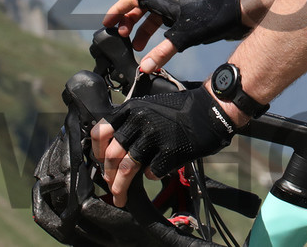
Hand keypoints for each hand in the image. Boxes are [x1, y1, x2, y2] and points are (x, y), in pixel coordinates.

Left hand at [93, 88, 236, 206]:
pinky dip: (152, 176)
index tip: (100, 163)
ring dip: (121, 187)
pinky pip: (152, 172)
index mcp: (131, 109)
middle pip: (112, 155)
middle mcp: (139, 120)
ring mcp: (154, 135)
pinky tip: (157, 173)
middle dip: (109, 176)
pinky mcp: (170, 150)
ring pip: (127, 168)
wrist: (210, 109)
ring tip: (121, 197)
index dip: (97, 152)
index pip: (100, 132)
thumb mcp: (149, 108)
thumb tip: (111, 152)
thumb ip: (130, 124)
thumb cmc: (180, 111)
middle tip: (111, 188)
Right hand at [103, 0, 247, 73]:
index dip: (117, 10)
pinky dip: (157, 32)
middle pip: (140, 7)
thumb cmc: (211, 17)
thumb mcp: (183, 37)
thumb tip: (144, 68)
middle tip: (121, 37)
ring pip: (153, 15)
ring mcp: (178, 6)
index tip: (107, 23)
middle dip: (128, 22)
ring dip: (143, 29)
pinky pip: (165, 21)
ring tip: (137, 47)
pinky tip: (158, 46)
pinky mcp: (187, 14)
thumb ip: (162, 52)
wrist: (238, 11)